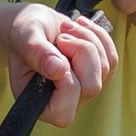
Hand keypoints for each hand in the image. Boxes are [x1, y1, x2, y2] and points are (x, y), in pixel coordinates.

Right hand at [7, 0, 115, 125]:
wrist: (35, 26)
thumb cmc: (24, 34)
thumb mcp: (24, 37)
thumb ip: (36, 52)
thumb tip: (56, 69)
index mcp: (39, 104)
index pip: (64, 109)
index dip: (66, 77)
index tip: (55, 49)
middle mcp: (64, 103)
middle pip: (91, 87)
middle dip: (81, 52)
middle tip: (62, 36)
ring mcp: (83, 91)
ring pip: (104, 70)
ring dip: (89, 40)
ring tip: (67, 28)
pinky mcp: (98, 75)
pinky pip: (112, 59)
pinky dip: (100, 37)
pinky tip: (82, 26)